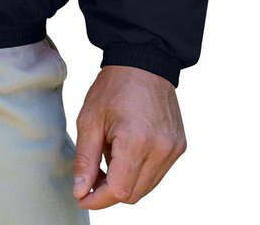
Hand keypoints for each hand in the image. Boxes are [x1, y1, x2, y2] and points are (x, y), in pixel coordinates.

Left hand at [72, 65, 186, 208]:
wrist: (143, 61)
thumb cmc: (113, 87)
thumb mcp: (90, 119)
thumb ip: (85, 159)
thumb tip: (80, 191)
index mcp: (137, 141)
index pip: (119, 191)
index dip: (98, 198)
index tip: (81, 195)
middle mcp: (161, 149)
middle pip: (133, 194)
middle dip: (110, 191)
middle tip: (93, 173)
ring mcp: (173, 149)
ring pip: (146, 187)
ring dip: (125, 181)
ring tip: (111, 154)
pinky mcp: (179, 146)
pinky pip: (157, 173)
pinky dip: (140, 170)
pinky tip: (127, 150)